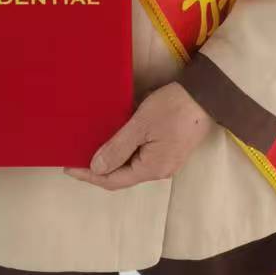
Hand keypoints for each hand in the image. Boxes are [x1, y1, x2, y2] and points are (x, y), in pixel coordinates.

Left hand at [65, 83, 210, 191]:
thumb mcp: (141, 124)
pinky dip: (126, 149)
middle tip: (77, 156)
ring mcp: (167, 160)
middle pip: (123, 175)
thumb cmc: (173, 107)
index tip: (68, 166)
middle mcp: (160, 170)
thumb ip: (117, 148)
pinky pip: (142, 155)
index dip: (89, 175)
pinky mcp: (171, 149)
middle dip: (99, 168)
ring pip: (133, 165)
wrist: (207, 94)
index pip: (113, 180)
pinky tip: (116, 137)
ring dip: (113, 157)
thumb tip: (96, 168)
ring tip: (92, 146)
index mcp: (151, 168)